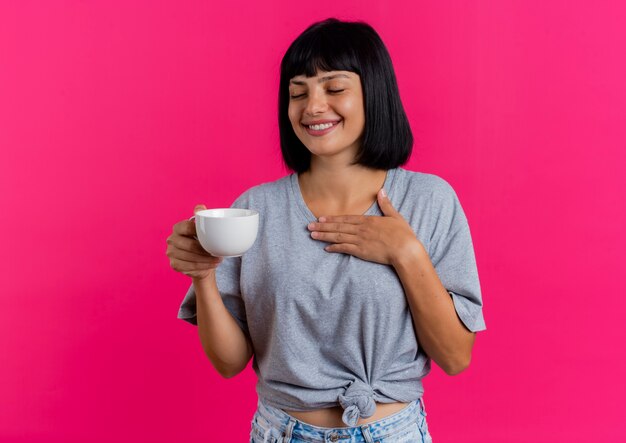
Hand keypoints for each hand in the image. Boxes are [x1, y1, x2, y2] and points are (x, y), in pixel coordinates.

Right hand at [166, 204, 222, 279]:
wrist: (200, 258)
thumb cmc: (203, 240)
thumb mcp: (204, 227)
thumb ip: (202, 216)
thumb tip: (200, 207)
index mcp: (178, 227)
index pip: (187, 227)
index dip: (199, 232)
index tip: (212, 237)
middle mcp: (171, 239)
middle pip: (189, 245)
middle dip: (205, 251)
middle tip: (218, 254)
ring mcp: (171, 253)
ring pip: (190, 258)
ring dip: (206, 260)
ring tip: (218, 260)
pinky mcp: (174, 264)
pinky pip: (189, 267)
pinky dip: (202, 267)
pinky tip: (211, 265)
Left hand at [307, 189, 425, 265]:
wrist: (406, 250)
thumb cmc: (403, 234)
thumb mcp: (395, 216)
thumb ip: (386, 204)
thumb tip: (381, 190)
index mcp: (368, 220)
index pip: (346, 218)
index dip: (332, 218)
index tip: (321, 218)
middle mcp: (361, 229)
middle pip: (338, 227)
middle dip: (323, 226)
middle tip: (309, 225)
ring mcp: (360, 241)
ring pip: (338, 237)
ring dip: (324, 235)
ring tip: (312, 234)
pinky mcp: (361, 251)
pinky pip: (345, 248)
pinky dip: (335, 248)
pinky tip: (326, 248)